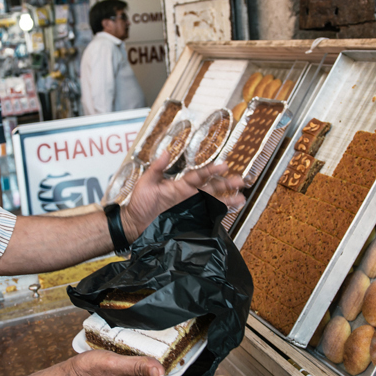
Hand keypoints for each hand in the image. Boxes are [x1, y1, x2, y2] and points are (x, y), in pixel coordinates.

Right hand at [62, 350, 175, 375]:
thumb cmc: (91, 371)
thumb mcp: (117, 364)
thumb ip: (139, 367)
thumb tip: (161, 372)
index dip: (173, 373)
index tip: (173, 356)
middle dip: (164, 369)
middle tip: (164, 351)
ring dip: (151, 367)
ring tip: (151, 351)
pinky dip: (140, 367)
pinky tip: (135, 356)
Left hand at [122, 153, 244, 241]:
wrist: (134, 224)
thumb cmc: (139, 203)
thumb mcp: (146, 182)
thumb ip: (157, 167)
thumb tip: (165, 151)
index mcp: (180, 185)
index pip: (199, 175)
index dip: (211, 170)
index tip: (224, 165)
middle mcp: (188, 196)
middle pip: (211, 188)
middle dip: (226, 184)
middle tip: (240, 181)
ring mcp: (190, 208)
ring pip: (213, 202)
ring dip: (227, 200)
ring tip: (241, 198)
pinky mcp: (189, 220)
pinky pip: (206, 216)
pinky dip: (218, 214)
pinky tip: (229, 212)